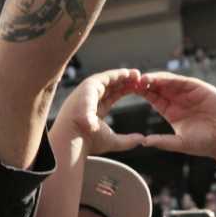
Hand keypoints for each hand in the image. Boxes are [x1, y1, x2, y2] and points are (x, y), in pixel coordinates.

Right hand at [52, 68, 170, 157]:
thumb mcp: (112, 141)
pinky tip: (127, 73)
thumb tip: (142, 139)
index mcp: (94, 110)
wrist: (73, 139)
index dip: (124, 91)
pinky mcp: (87, 87)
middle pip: (110, 86)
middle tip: (139, 79)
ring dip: (122, 76)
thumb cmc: (88, 142)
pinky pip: (104, 77)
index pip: (111, 96)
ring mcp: (87, 92)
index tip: (137, 89)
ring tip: (136, 74)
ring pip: (108, 80)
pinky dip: (116, 74)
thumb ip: (128, 141)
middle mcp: (89, 99)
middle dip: (124, 81)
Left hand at [129, 71, 215, 162]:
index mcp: (172, 111)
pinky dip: (167, 79)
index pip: (153, 98)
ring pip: (167, 82)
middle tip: (129, 81)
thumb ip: (163, 141)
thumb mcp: (181, 143)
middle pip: (157, 87)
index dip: (142, 93)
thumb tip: (143, 142)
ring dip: (153, 79)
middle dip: (144, 83)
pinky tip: (156, 79)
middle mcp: (178, 100)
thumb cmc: (207, 144)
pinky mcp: (198, 88)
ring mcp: (188, 93)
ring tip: (140, 79)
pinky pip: (180, 81)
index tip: (127, 91)